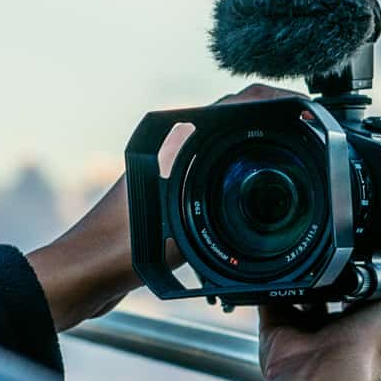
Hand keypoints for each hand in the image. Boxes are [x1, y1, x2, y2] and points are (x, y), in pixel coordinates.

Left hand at [27, 84, 306, 331]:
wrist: (79, 279)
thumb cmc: (114, 254)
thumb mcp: (176, 231)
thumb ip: (212, 213)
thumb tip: (254, 202)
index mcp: (170, 146)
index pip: (233, 105)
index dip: (272, 101)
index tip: (300, 110)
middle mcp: (167, 153)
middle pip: (231, 125)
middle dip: (269, 126)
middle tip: (302, 138)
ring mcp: (165, 174)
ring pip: (220, 152)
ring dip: (250, 153)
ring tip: (283, 163)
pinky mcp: (163, 200)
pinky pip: (208, 180)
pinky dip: (232, 183)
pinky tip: (246, 205)